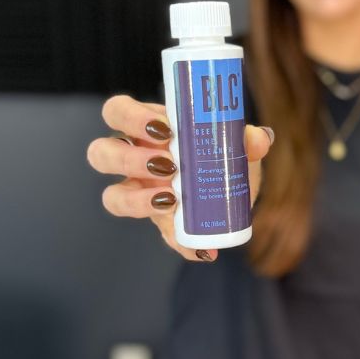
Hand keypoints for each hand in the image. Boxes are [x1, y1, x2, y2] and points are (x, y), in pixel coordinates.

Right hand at [86, 94, 273, 262]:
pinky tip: (203, 247)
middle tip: (166, 164)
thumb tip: (258, 139)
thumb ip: (249, 139)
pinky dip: (182, 243)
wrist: (237, 188)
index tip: (164, 128)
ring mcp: (139, 192)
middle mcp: (132, 157)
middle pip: (101, 153)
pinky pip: (160, 235)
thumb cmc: (223, 152)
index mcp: (145, 126)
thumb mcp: (237, 142)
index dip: (129, 117)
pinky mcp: (159, 223)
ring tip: (171, 200)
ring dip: (137, 201)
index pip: (117, 111)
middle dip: (128, 159)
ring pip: (112, 197)